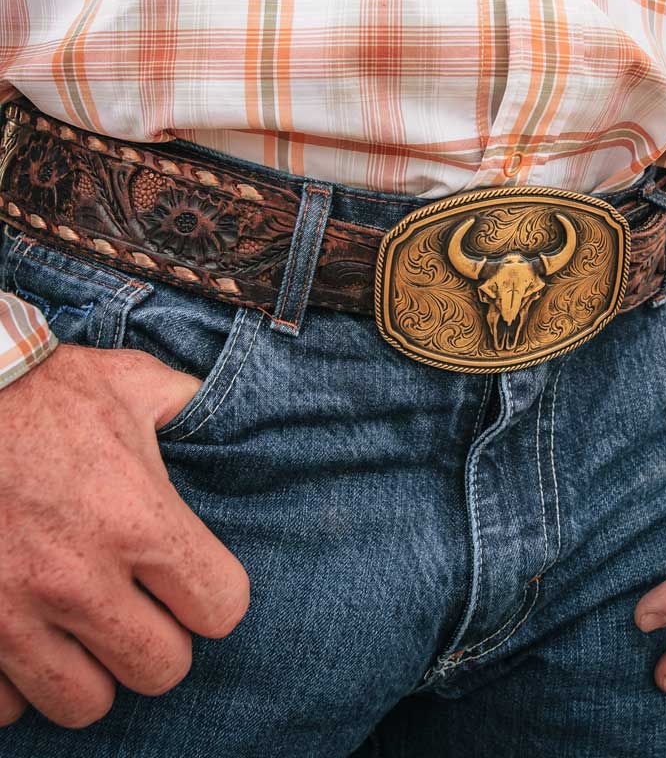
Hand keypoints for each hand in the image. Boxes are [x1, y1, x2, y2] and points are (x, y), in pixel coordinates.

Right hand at [0, 345, 249, 728]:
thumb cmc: (46, 391)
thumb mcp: (136, 382)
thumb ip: (189, 408)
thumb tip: (221, 421)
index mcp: (137, 519)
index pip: (221, 608)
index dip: (217, 598)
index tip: (200, 584)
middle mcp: (80, 578)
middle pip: (161, 669)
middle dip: (165, 643)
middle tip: (149, 612)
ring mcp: (12, 613)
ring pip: (85, 703)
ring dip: (97, 672)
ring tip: (91, 632)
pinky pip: (7, 707)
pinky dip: (21, 684)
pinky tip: (31, 640)